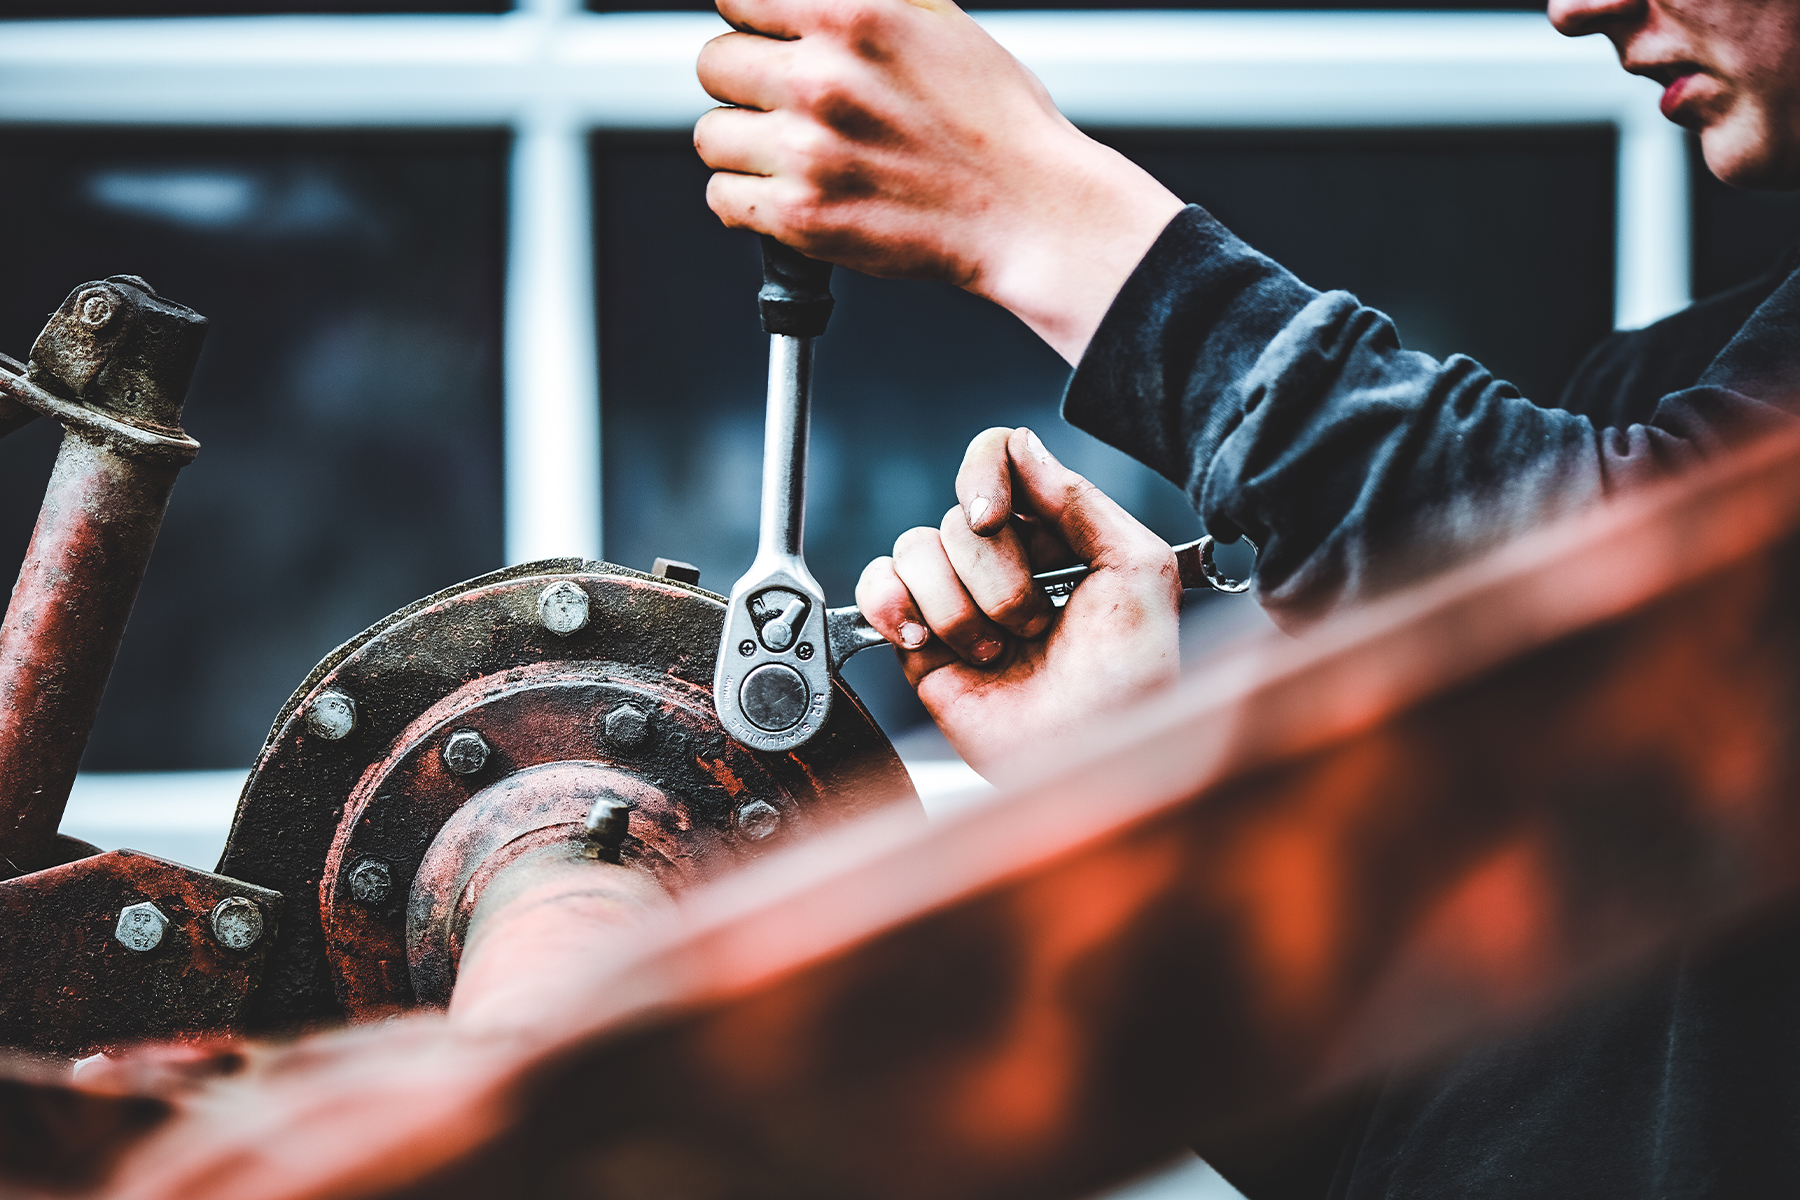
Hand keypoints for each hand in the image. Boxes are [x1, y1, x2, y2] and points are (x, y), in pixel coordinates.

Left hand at [694, 0, 1183, 362]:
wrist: (1028, 212)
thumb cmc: (997, 125)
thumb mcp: (940, 23)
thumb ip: (866, 4)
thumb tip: (809, 4)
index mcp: (852, 18)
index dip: (749, 20)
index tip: (761, 39)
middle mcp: (821, 81)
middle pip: (713, 64)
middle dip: (741, 82)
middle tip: (779, 104)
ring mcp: (807, 152)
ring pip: (711, 136)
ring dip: (740, 145)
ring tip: (786, 154)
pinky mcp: (802, 216)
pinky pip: (723, 197)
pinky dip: (744, 200)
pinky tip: (784, 193)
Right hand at [856, 427, 1180, 778]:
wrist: (1091, 759)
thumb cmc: (1132, 678)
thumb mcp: (1137, 570)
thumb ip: (1080, 498)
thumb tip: (1023, 444)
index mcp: (1057, 533)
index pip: (997, 459)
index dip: (986, 477)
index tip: (998, 519)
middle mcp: (1004, 561)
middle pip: (958, 516)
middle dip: (997, 577)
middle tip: (1034, 626)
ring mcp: (958, 599)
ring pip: (915, 548)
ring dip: (958, 607)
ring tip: (997, 651)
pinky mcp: (918, 641)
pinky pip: (876, 587)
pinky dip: (891, 605)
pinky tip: (925, 639)